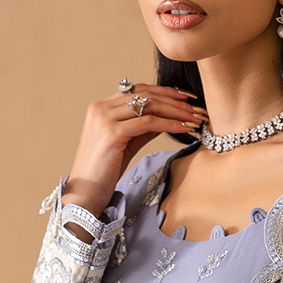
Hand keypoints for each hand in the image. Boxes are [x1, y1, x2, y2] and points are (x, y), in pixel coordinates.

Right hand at [60, 85, 205, 233]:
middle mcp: (101, 108)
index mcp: (101, 107)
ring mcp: (104, 119)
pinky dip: (169, 124)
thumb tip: (169, 116)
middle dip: (174, 100)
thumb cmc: (105, 170)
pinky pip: (148, 123)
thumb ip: (144, 127)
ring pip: (148, 106)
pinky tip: (183, 128)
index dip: (164, 92)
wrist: (86, 192)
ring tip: (195, 118)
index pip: (138, 90)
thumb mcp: (127, 142)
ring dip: (176, 111)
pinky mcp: (112, 133)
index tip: (186, 97)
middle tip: (196, 107)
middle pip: (145, 95)